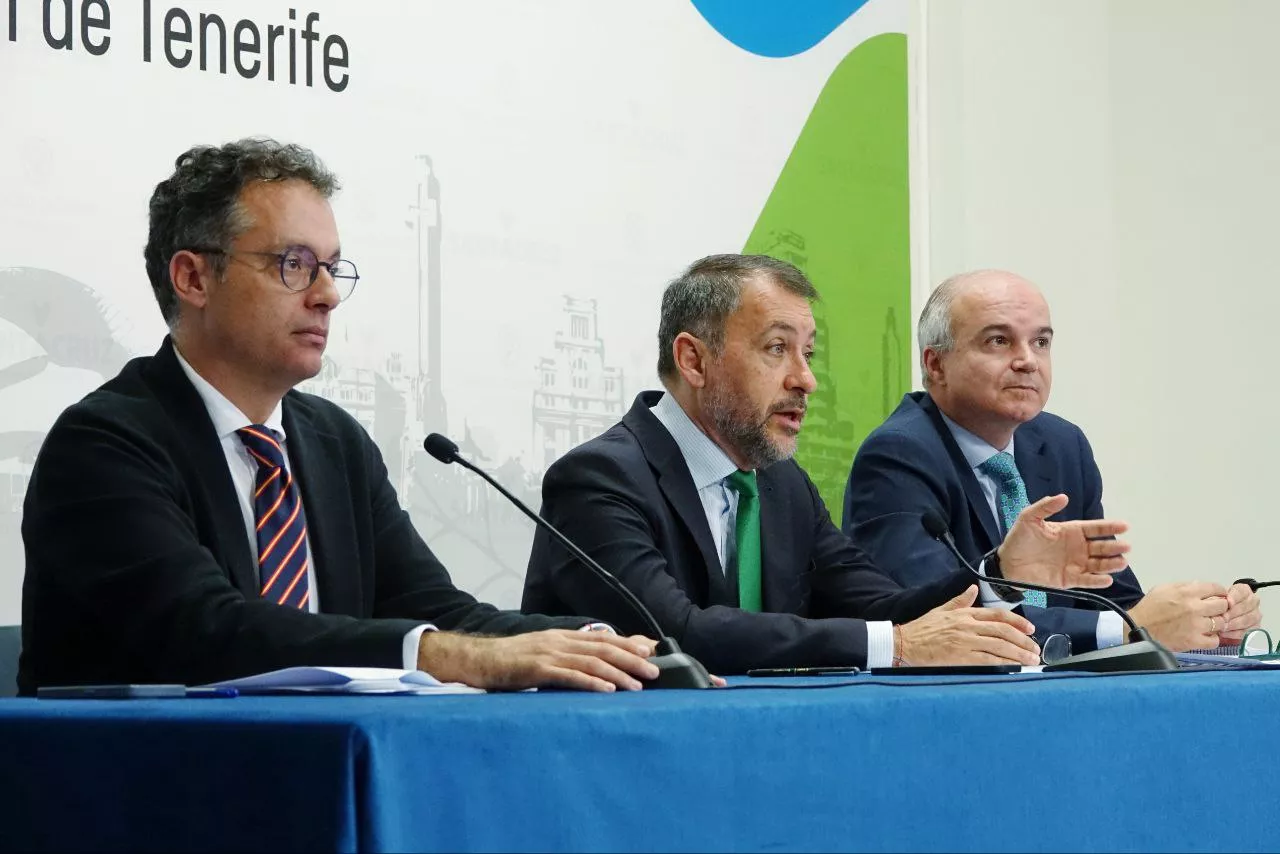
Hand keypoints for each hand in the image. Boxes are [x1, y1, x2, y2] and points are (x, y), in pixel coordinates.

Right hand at [418, 629, 660, 691]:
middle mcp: (558, 641)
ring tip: (637, 685)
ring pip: (591, 661)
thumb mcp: (541, 655)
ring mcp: (547, 654)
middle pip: (603, 648)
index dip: (627, 644)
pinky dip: (591, 683)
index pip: (601, 638)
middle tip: (653, 672)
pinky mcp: (536, 669)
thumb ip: (565, 658)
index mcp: (560, 636)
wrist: (475, 660)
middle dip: (631, 659)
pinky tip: (607, 690)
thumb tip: (592, 668)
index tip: (649, 652)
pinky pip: (569, 676)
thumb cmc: (508, 662)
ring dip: (617, 673)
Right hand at [895, 585, 1040, 666]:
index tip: (1030, 629)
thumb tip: (973, 588)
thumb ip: (960, 600)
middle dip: (1023, 641)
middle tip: (1036, 649)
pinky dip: (1004, 663)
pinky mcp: (961, 657)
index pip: (997, 615)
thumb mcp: (941, 610)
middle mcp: (968, 625)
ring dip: (1019, 653)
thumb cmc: (921, 629)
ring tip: (1031, 660)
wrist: (904, 643)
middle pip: (1003, 631)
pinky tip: (1015, 667)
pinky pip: (989, 660)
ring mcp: (965, 641)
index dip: (1017, 622)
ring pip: (1000, 646)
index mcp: (964, 614)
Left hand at [998, 494, 1129, 588]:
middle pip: (1101, 547)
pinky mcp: (1068, 580)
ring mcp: (1074, 564)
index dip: (1109, 527)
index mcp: (1071, 531)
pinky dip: (1097, 581)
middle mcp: (1077, 548)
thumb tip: (1063, 497)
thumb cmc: (1019, 539)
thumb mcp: (1029, 518)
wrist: (1007, 563)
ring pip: (1098, 564)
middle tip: (1126, 547)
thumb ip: (1045, 507)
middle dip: (1114, 547)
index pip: (1095, 528)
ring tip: (1121, 562)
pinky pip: (1086, 581)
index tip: (1125, 526)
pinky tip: (1106, 579)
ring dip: (1110, 564)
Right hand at [1127, 582, 1229, 650]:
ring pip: (1221, 623)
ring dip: (1216, 623)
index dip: (1220, 592)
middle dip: (1219, 607)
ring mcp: (1196, 626)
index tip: (1218, 596)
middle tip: (1213, 611)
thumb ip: (1185, 586)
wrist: (1138, 627)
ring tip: (1208, 624)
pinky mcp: (1194, 641)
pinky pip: (1215, 641)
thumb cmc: (1150, 607)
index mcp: (1187, 592)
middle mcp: (1195, 607)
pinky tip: (1204, 636)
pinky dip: (1212, 638)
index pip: (1216, 588)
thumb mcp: (1164, 588)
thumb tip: (1202, 587)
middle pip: (1223, 605)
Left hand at [1218, 583, 1261, 643]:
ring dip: (1234, 624)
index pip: (1242, 591)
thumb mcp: (1212, 599)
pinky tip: (1224, 633)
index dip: (1236, 597)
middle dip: (1234, 612)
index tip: (1228, 602)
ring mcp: (1255, 614)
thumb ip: (1215, 599)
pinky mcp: (1254, 628)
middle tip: (1223, 617)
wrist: (1214, 617)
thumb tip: (1215, 602)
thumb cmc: (1214, 605)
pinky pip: (1248, 631)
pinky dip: (1235, 633)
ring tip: (1222, 627)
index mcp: (1243, 590)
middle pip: (1247, 605)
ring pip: (1249, 619)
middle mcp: (1252, 601)